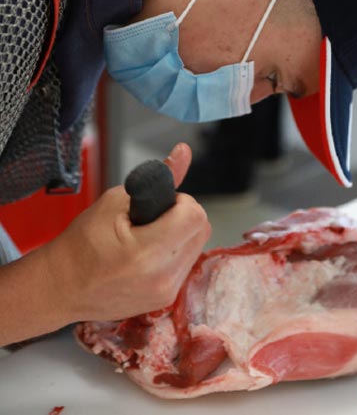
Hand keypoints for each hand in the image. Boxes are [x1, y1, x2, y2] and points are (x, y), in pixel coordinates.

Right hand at [45, 143, 211, 321]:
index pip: (195, 216)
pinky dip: (175, 254)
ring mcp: (165, 292)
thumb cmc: (81, 244)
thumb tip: (184, 151)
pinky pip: (187, 265)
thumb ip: (156, 177)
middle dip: (184, 217)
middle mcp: (161, 277)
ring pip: (197, 247)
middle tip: (155, 218)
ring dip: (182, 235)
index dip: (181, 202)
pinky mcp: (166, 300)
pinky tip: (151, 254)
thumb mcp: (114, 201)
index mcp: (146, 252)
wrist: (60, 287)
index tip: (163, 204)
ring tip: (151, 236)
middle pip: (201, 230)